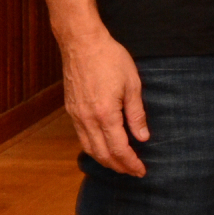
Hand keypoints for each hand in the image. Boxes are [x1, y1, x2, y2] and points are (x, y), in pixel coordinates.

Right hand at [60, 27, 148, 176]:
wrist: (82, 43)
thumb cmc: (110, 58)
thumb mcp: (132, 83)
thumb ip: (136, 113)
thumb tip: (143, 137)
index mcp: (106, 114)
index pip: (119, 149)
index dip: (131, 163)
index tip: (141, 170)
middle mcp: (88, 119)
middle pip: (103, 154)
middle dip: (119, 167)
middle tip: (133, 171)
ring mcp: (76, 116)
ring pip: (89, 149)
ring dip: (105, 161)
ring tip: (119, 164)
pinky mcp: (70, 110)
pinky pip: (81, 137)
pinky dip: (93, 148)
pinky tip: (102, 146)